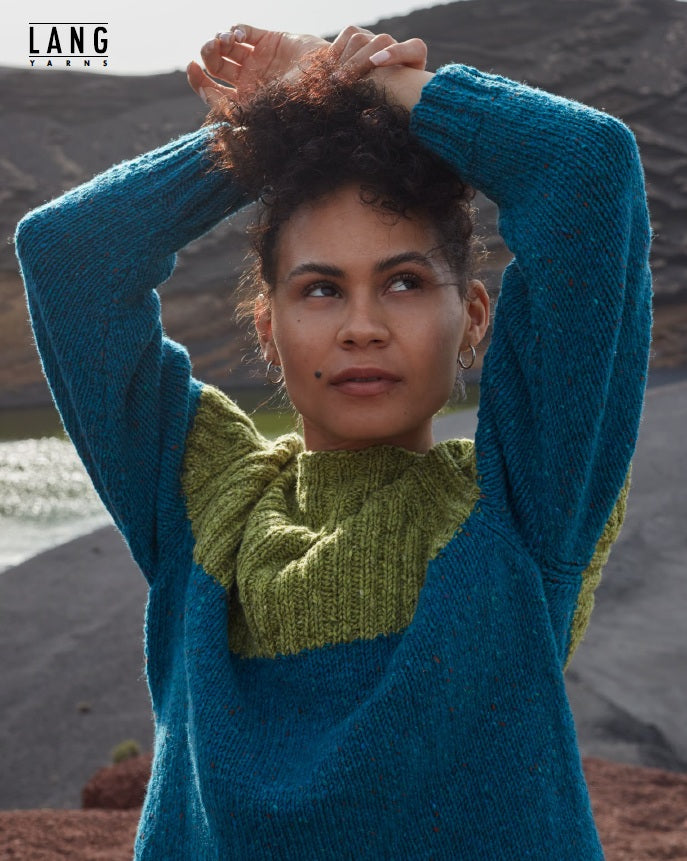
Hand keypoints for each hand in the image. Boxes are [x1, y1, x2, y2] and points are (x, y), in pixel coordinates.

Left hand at [187, 24, 326, 107]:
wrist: (328, 84)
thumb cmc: (297, 106)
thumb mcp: (261, 113)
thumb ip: (234, 112)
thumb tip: (207, 102)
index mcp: (245, 102)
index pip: (213, 91)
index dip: (198, 80)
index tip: (191, 67)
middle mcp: (248, 81)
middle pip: (215, 66)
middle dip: (208, 55)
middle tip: (212, 50)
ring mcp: (258, 59)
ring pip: (226, 46)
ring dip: (218, 40)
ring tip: (225, 40)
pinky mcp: (269, 40)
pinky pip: (245, 30)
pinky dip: (236, 29)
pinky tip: (239, 35)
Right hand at [329, 26, 431, 111]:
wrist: (364, 94)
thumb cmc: (382, 108)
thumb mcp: (386, 112)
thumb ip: (381, 113)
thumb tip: (368, 120)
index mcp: (413, 64)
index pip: (415, 49)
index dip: (396, 53)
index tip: (376, 63)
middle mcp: (396, 48)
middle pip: (382, 41)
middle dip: (360, 61)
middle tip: (342, 82)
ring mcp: (376, 40)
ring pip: (361, 38)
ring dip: (345, 60)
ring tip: (334, 80)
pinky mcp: (360, 34)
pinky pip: (349, 33)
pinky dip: (337, 50)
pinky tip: (330, 67)